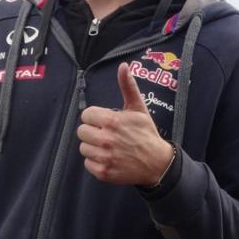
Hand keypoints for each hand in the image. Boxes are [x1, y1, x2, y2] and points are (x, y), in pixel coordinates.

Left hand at [77, 62, 173, 185]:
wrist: (157, 163)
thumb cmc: (146, 133)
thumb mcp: (138, 108)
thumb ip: (128, 86)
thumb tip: (123, 66)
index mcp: (112, 121)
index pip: (86, 115)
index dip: (94, 117)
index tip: (104, 121)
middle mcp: (106, 139)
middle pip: (81, 131)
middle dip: (92, 131)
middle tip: (105, 133)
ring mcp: (105, 157)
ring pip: (83, 147)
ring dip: (93, 146)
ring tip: (108, 146)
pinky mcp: (104, 173)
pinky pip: (87, 163)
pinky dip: (95, 161)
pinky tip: (108, 158)